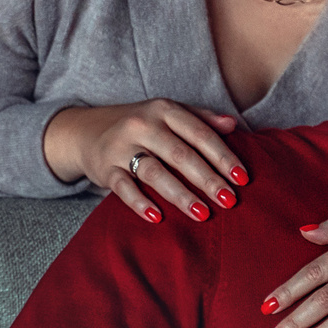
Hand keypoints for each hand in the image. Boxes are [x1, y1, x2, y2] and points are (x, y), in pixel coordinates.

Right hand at [43, 100, 243, 224]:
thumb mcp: (166, 113)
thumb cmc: (137, 125)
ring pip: (155, 172)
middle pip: (180, 154)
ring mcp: (121, 147)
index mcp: (163, 110)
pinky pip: (123, 187)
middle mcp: (142, 125)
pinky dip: (139, 202)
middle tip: (230, 200)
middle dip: (208, 179)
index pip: (199, 133)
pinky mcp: (105, 168)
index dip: (223, 156)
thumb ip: (200, 118)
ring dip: (181, 195)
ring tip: (203, 214)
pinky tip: (157, 217)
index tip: (242, 178)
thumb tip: (233, 125)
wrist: (84, 130)